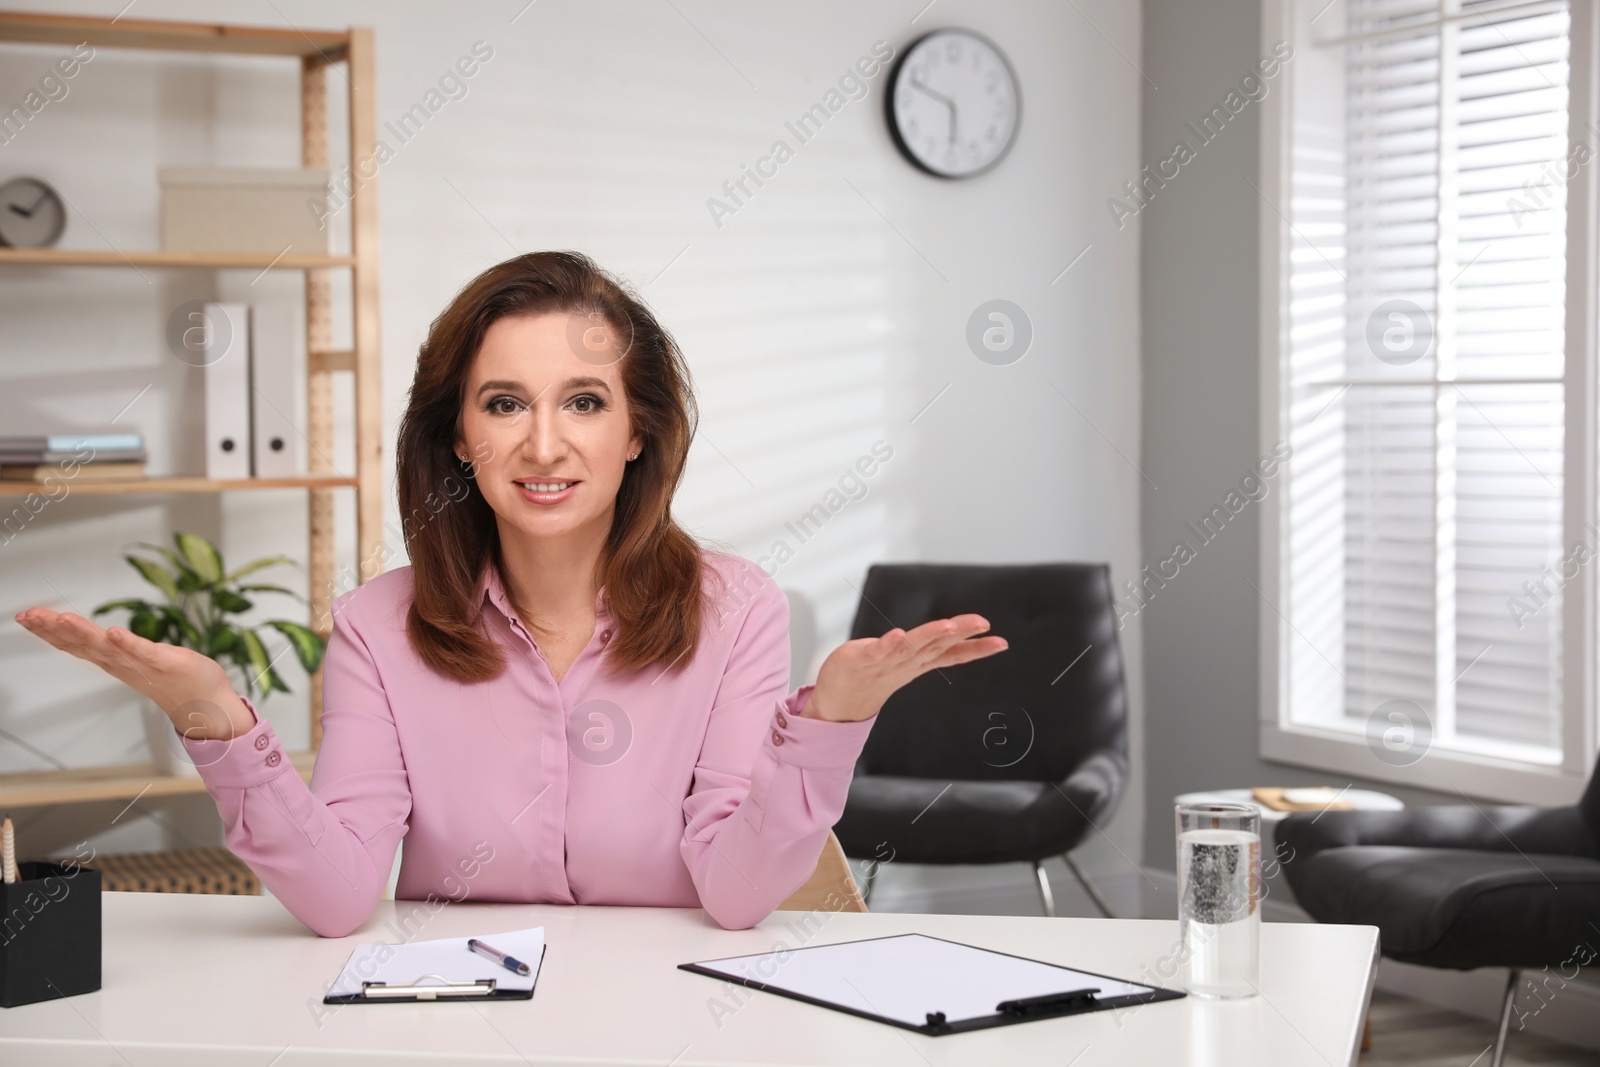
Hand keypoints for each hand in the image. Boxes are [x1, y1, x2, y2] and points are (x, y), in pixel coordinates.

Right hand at [15, 607, 254, 740]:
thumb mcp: (133, 658)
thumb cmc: (172, 678)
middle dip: (54, 629)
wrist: (205, 703)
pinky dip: (128, 644)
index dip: (49, 631)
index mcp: (113, 660)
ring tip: (62, 619)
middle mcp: (122, 664)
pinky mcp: (167, 663)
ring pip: (107, 648)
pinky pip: (144, 653)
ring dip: (84, 634)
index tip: (26, 616)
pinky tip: (113, 632)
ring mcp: (143, 665)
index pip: (74, 644)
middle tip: (29, 615)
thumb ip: (111, 647)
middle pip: (82, 644)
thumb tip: (89, 635)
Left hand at [803, 615, 1006, 722]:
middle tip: (983, 624)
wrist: (838, 702)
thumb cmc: (873, 676)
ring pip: (912, 647)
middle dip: (961, 634)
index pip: (952, 654)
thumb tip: (954, 632)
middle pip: (937, 645)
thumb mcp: (906, 661)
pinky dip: (888, 644)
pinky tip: (899, 634)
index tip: (1001, 643)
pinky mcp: (862, 659)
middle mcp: (906, 663)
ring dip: (930, 636)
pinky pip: (877, 651)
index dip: (976, 649)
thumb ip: (929, 646)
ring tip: (949, 626)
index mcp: (919, 662)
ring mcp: (884, 662)